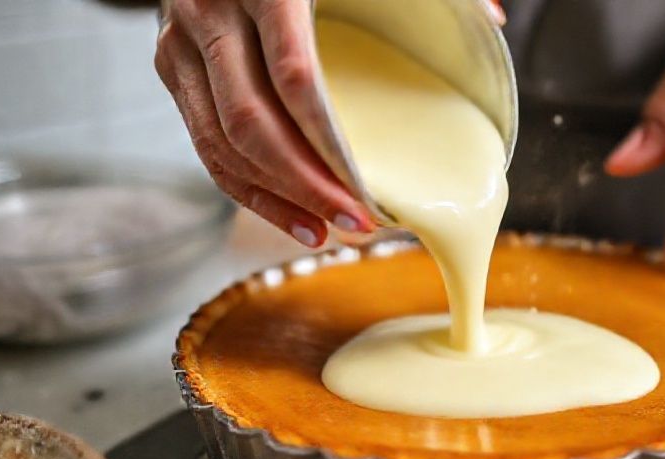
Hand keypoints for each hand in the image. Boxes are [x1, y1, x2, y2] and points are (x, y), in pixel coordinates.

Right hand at [154, 0, 375, 246]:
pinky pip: (205, 143)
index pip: (294, 77)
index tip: (365, 191)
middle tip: (354, 221)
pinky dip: (247, 188)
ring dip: (275, 197)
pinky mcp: (173, 65)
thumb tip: (491, 19)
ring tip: (324, 230)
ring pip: (220, 142)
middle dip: (304, 184)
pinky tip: (288, 215)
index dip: (327, 144)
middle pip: (252, 122)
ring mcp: (182, 42)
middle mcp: (212, 12)